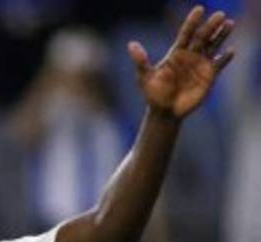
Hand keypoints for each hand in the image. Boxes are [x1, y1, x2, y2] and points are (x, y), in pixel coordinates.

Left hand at [129, 5, 233, 119]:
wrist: (164, 112)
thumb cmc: (153, 94)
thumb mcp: (145, 77)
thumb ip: (141, 61)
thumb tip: (131, 44)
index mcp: (176, 53)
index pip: (186, 33)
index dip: (192, 21)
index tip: (199, 10)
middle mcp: (190, 55)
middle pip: (203, 36)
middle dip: (211, 26)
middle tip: (220, 15)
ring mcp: (200, 64)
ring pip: (214, 45)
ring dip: (222, 35)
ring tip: (229, 24)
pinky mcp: (209, 75)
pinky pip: (220, 63)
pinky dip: (225, 57)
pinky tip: (230, 51)